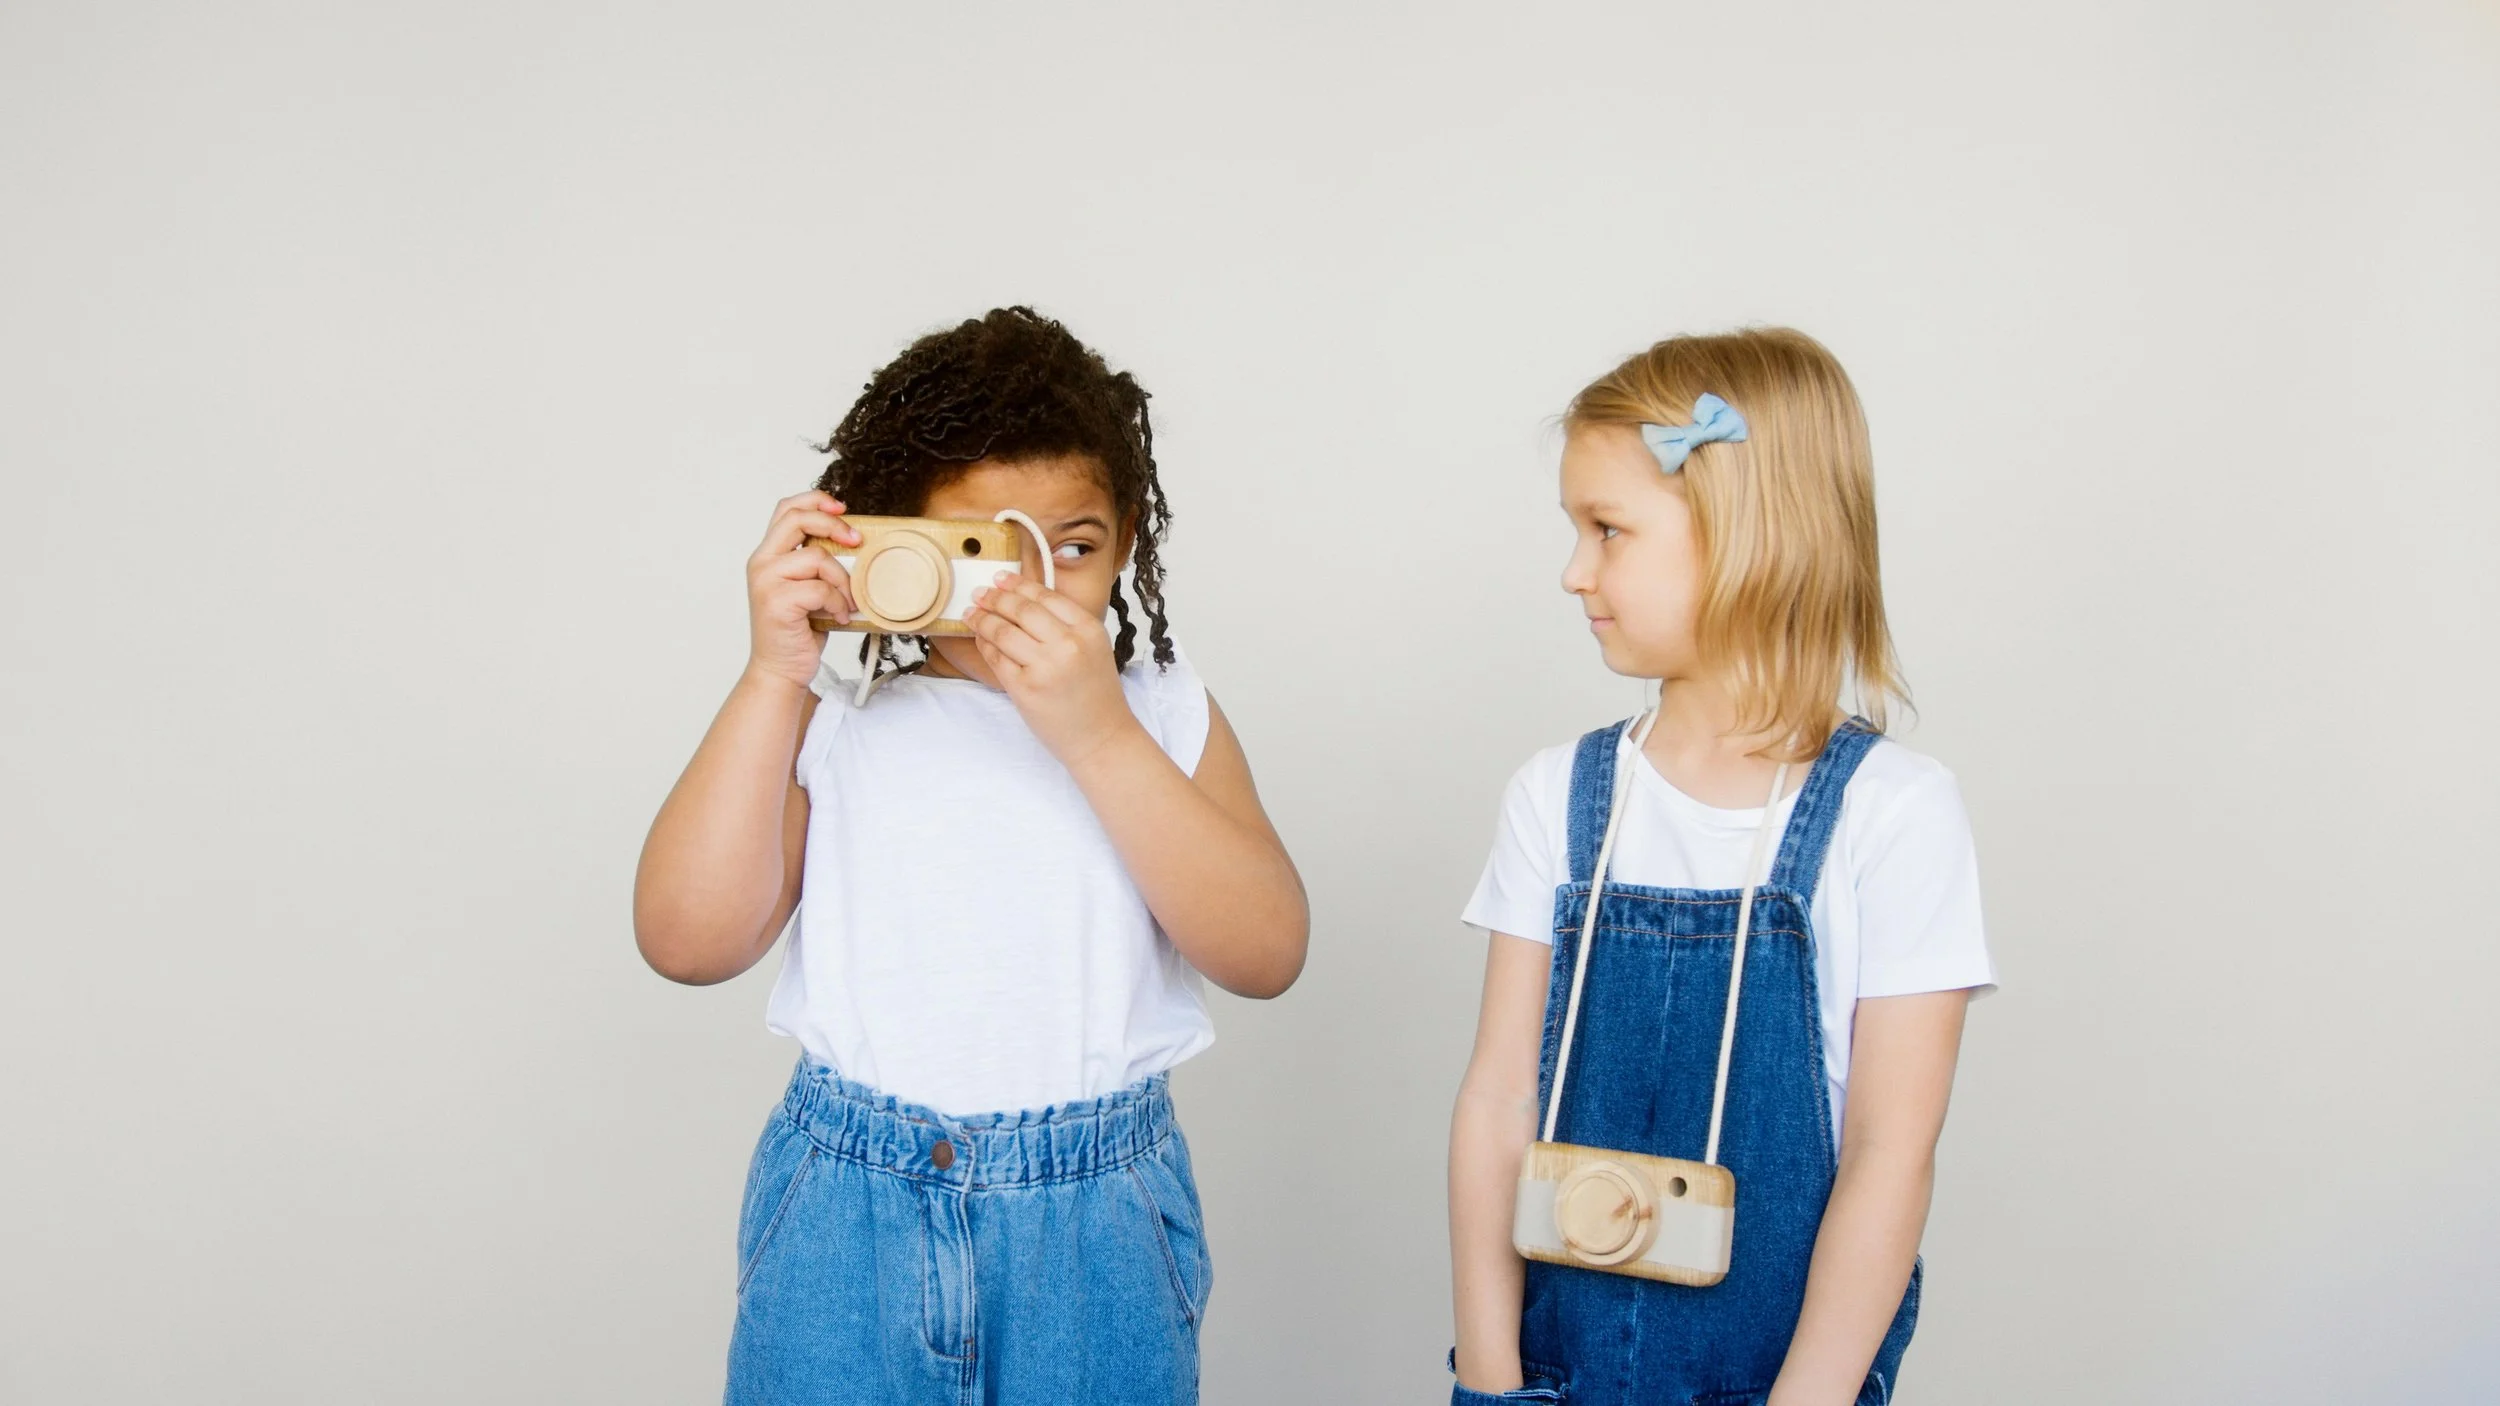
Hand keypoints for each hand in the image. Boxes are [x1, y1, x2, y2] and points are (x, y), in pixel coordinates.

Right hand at [745, 490, 859, 689]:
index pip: (787, 508)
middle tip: (857, 541)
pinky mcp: (777, 602)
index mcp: (768, 554)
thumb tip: (855, 540)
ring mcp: (766, 581)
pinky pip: (821, 588)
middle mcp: (761, 562)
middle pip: (798, 519)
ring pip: (818, 558)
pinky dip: (838, 603)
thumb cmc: (799, 629)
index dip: (816, 500)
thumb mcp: (808, 587)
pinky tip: (839, 617)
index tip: (843, 509)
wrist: (781, 669)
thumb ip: (817, 563)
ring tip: (847, 602)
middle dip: (834, 525)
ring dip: (843, 581)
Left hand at [963, 572, 1138, 764]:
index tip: (1001, 579)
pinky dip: (984, 645)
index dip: (1019, 585)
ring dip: (983, 619)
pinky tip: (980, 639)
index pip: (1046, 596)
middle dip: (995, 598)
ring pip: (1003, 631)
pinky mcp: (1025, 688)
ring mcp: (1045, 667)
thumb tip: (1023, 599)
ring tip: (972, 613)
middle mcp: (1068, 644)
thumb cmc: (1096, 694)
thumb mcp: (1093, 648)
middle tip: (980, 593)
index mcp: (1089, 629)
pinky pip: (996, 658)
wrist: (1101, 737)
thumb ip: (1066, 624)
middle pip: (1022, 610)